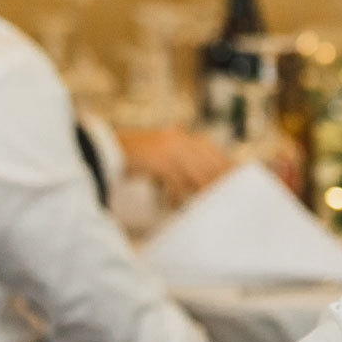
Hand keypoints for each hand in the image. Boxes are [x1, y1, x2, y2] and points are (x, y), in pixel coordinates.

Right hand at [115, 125, 233, 202]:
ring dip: (199, 191)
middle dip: (216, 182)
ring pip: (195, 174)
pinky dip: (176, 196)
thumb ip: (182, 162)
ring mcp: (169, 149)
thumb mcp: (162, 153)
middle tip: (223, 200)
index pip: (212, 151)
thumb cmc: (136, 156)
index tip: (235, 182)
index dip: (225, 167)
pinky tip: (172, 205)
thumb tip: (202, 181)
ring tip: (202, 205)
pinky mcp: (159, 161)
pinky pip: (176, 182)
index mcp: (182, 136)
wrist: (106, 148)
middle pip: (208, 163)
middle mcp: (179, 140)